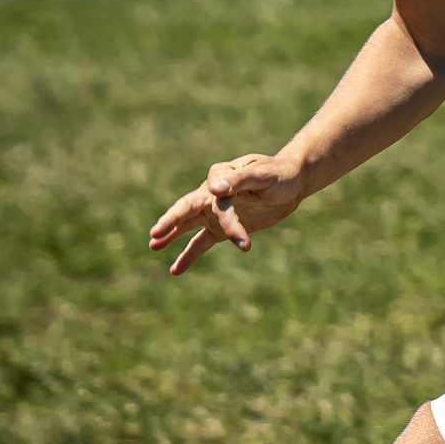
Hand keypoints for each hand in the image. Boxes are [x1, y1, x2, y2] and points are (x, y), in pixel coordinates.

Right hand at [148, 153, 306, 274]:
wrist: (291, 184)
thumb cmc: (278, 174)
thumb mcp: (263, 174)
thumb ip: (239, 180)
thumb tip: (215, 189)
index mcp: (221, 175)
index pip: (215, 191)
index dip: (218, 198)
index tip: (219, 194)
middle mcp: (212, 193)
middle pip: (187, 207)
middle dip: (172, 220)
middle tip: (155, 233)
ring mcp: (214, 212)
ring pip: (188, 225)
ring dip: (172, 236)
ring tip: (153, 246)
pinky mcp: (221, 229)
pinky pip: (201, 243)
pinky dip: (189, 256)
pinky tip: (175, 270)